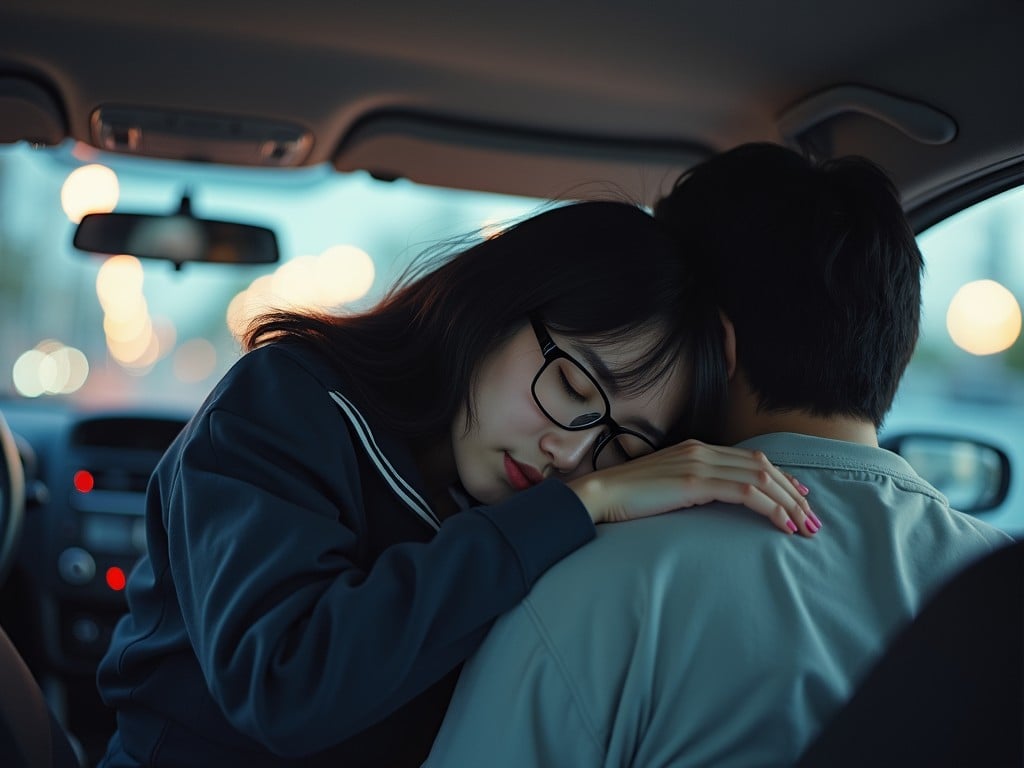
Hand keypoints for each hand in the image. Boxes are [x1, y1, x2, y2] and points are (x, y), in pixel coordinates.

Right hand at [566, 439, 819, 535]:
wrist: (599, 495)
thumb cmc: (628, 498)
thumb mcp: (667, 487)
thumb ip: (692, 486)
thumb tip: (714, 501)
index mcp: (696, 449)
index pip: (750, 459)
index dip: (781, 479)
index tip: (799, 498)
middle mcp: (701, 450)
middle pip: (762, 467)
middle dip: (793, 494)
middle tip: (813, 520)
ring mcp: (698, 463)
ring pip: (760, 478)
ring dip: (789, 503)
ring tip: (805, 527)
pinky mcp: (694, 482)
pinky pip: (745, 492)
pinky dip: (771, 508)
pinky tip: (783, 525)